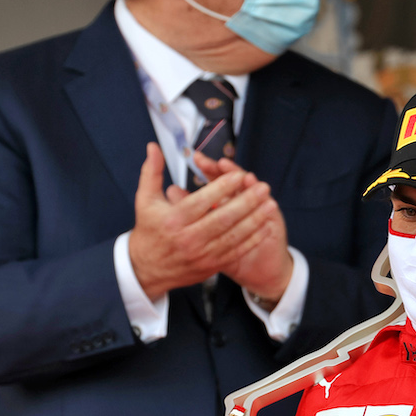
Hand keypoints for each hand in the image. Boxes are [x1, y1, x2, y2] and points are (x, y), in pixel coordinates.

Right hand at [127, 143, 277, 299]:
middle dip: (246, 202)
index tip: (238, 175)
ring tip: (270, 204)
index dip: (222, 187)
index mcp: (173, 220)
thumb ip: (152, 172)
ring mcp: (201, 254)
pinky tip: (265, 227)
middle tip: (263, 188)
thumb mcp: (145, 200)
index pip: (201, 201)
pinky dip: (252, 239)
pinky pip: (235, 251)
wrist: (147, 269)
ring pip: (233, 236)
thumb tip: (154, 146)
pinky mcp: (211, 266)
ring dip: (254, 220)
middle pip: (222, 219)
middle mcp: (188, 238)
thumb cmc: (149, 230)